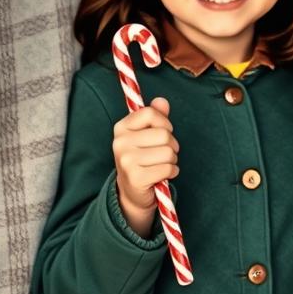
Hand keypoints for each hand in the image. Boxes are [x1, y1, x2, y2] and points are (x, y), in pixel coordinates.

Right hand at [112, 97, 178, 236]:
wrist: (133, 192)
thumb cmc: (142, 158)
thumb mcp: (146, 134)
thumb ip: (155, 116)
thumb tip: (162, 101)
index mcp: (121, 127)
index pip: (150, 113)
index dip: (164, 122)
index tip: (163, 131)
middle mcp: (120, 142)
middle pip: (163, 134)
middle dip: (172, 144)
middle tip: (165, 152)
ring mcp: (126, 161)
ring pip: (168, 152)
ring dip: (172, 159)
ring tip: (163, 164)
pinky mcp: (136, 178)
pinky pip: (167, 168)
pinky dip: (172, 171)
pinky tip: (163, 175)